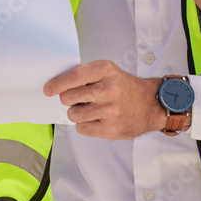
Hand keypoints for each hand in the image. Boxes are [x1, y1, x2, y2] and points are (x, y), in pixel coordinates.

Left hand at [44, 60, 167, 139]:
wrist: (151, 104)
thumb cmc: (125, 87)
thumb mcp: (109, 71)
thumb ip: (87, 75)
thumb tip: (59, 84)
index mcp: (106, 71)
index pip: (73, 77)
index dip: (57, 84)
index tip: (48, 89)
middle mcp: (108, 90)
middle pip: (68, 97)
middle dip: (68, 99)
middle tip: (77, 99)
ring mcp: (109, 111)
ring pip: (73, 114)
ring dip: (77, 113)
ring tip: (90, 109)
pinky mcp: (110, 129)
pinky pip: (82, 128)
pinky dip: (85, 125)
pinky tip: (96, 119)